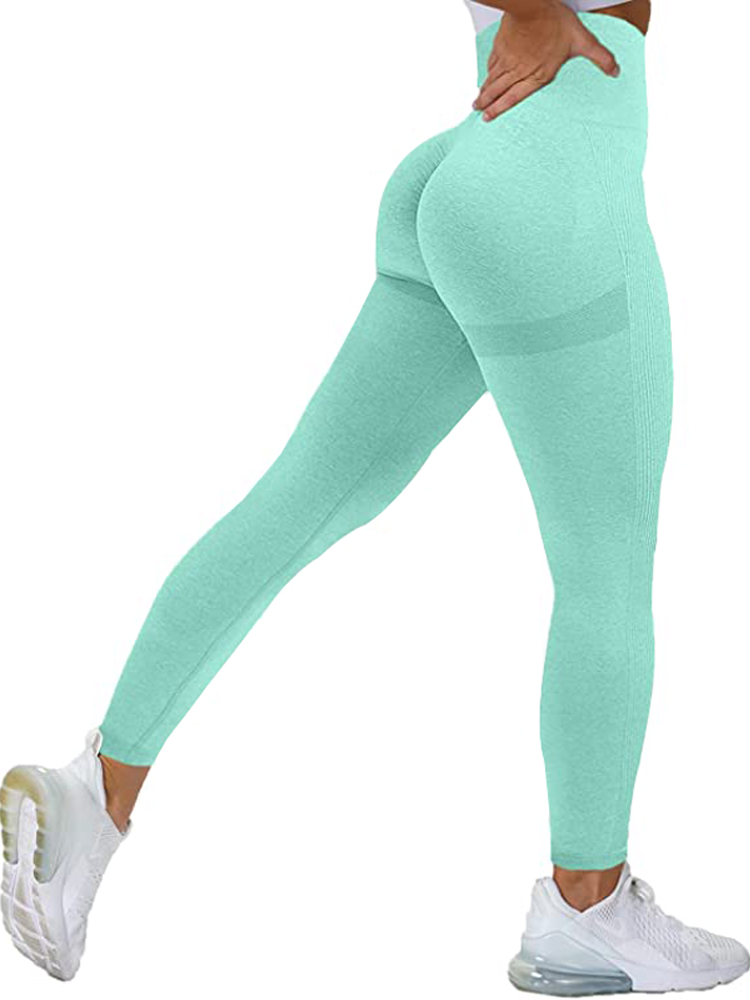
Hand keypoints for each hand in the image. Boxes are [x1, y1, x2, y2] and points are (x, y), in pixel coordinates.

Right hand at [473, 0, 619, 121]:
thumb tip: (616, 71)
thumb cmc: (555, 22)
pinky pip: (492, 63)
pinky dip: (486, 73)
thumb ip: (599, 57)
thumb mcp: (582, 40)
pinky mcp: (501, 46)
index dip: (502, 110)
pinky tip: (484, 77)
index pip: (515, 97)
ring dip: (484, 92)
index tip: (490, 118)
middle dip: (488, 105)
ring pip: (492, 80)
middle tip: (479, 113)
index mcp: (536, 75)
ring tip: (476, 102)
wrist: (531, 4)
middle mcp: (519, 71)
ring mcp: (507, 59)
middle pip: (499, 92)